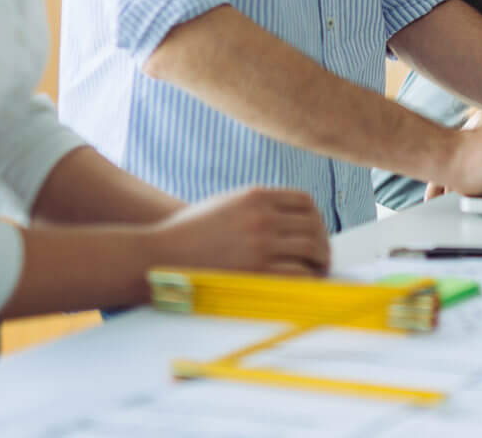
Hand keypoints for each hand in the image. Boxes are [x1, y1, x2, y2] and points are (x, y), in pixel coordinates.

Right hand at [146, 186, 329, 276]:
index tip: (316, 232)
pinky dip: (308, 279)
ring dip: (320, 262)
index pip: (305, 201)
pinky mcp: (256, 272)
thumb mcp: (224, 205)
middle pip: (313, 226)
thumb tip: (288, 220)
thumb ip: (255, 207)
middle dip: (323, 243)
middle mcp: (262, 217)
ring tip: (319, 272)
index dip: (315, 218)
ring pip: (310, 250)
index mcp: (255, 196)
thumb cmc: (189, 234)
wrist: (159, 256)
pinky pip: (298, 275)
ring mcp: (261, 244)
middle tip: (323, 257)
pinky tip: (305, 284)